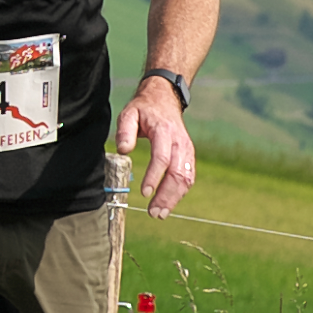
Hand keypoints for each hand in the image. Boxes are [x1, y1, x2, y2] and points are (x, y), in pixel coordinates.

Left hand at [116, 84, 195, 214]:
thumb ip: (125, 131)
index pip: (162, 157)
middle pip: (178, 173)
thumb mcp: (129, 113)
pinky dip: (180, 192)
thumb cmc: (144, 109)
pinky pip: (189, 177)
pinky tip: (169, 203)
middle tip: (153, 213)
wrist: (164, 99)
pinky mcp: (189, 156)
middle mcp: (179, 142)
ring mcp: (187, 149)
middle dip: (166, 195)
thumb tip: (123, 150)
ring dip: (174, 198)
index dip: (154, 176)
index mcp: (164, 131)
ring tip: (160, 214)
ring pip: (186, 178)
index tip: (144, 193)